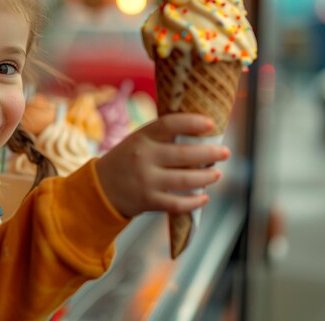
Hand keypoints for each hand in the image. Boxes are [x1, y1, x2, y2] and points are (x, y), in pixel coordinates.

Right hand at [95, 113, 229, 217]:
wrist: (100, 188)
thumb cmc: (126, 161)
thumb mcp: (137, 141)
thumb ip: (162, 138)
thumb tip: (201, 136)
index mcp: (141, 137)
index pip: (170, 124)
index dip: (193, 122)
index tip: (211, 124)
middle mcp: (144, 157)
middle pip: (184, 154)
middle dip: (210, 153)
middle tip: (224, 152)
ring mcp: (146, 180)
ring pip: (185, 179)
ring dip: (206, 177)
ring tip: (216, 174)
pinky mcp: (148, 201)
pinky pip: (177, 203)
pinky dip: (194, 201)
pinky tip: (203, 198)